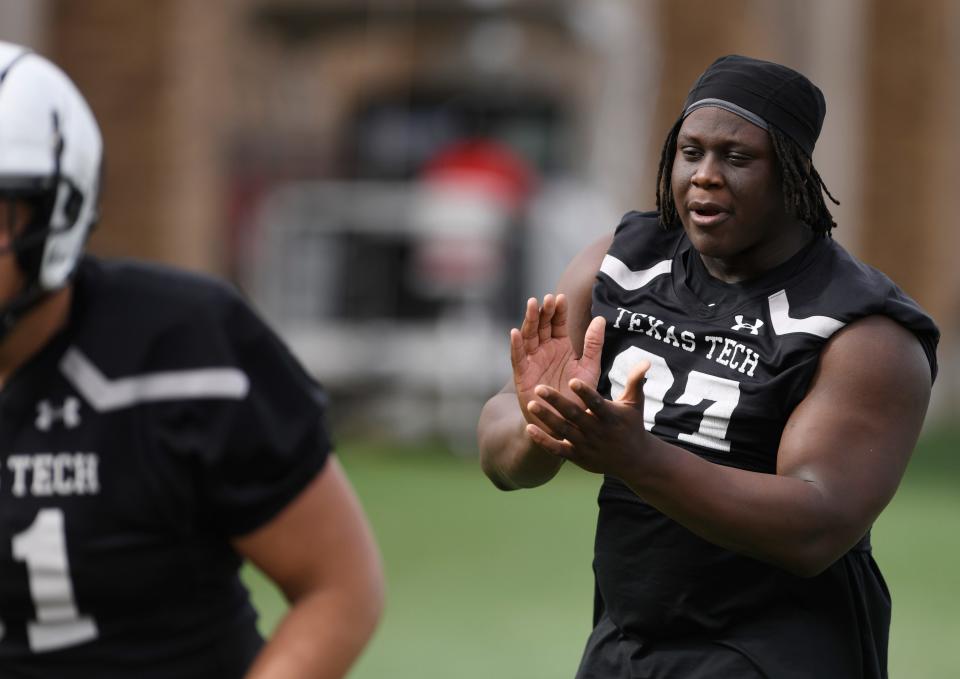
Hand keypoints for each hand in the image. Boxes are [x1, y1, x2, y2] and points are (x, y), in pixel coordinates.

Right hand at [510, 294, 605, 433]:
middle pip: (542, 326)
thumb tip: (599, 319)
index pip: (558, 323)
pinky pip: (517, 358)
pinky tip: (515, 333)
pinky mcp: (523, 375)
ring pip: (529, 337)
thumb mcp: (590, 368)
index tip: (560, 298)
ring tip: (531, 306)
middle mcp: (545, 350)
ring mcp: (532, 361)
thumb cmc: (578, 396)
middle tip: (546, 299)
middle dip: (543, 312)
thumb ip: (594, 345)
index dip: (558, 311)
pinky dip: (516, 345)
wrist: (566, 423)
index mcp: (561, 346)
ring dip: (529, 321)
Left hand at [525, 360, 650, 476]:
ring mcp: (586, 446)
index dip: (585, 393)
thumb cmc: (632, 425)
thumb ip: (635, 381)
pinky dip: (543, 441)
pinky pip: (557, 450)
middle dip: (557, 402)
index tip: (572, 380)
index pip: (596, 403)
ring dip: (546, 419)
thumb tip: (646, 361)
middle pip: (574, 416)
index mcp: (610, 416)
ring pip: (563, 431)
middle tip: (539, 388)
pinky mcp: (577, 457)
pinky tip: (529, 428)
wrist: (634, 461)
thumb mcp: (635, 403)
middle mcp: (597, 431)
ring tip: (531, 404)